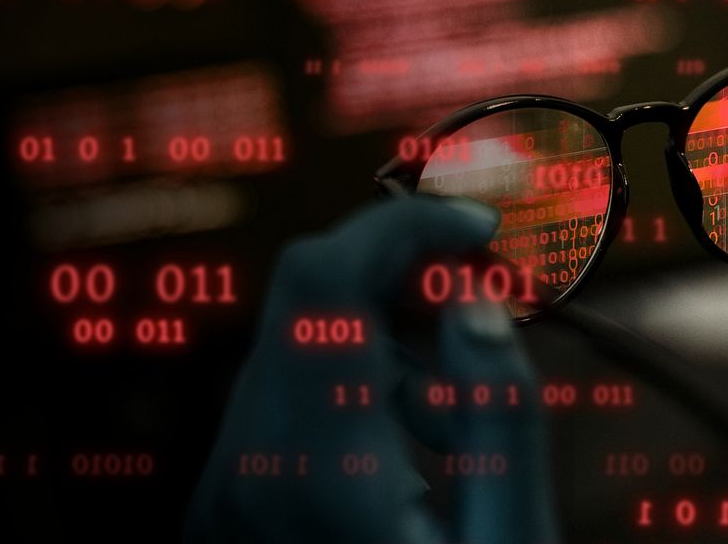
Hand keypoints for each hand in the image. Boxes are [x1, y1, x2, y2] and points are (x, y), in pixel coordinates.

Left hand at [184, 195, 556, 543]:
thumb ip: (500, 416)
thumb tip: (474, 305)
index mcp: (317, 471)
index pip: (326, 281)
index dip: (405, 228)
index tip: (477, 230)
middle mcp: (247, 469)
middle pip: (306, 298)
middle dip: (403, 275)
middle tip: (483, 297)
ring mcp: (228, 488)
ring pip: (296, 342)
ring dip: (385, 332)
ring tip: (460, 402)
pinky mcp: (232, 500)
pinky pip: (287, 395)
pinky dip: (355, 380)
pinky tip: (412, 436)